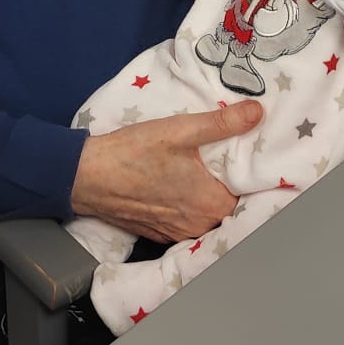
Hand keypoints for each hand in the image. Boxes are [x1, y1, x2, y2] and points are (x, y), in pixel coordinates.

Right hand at [70, 100, 262, 242]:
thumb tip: (257, 112)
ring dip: (205, 197)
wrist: (86, 176)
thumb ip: (223, 123)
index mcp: (210, 204)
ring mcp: (176, 232)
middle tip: (224, 160)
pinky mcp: (158, 232)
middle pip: (227, 207)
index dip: (248, 177)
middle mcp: (197, 225)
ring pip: (205, 216)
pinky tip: (176, 185)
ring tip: (201, 171)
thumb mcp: (181, 130)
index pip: (248, 196)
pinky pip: (183, 221)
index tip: (246, 159)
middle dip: (227, 186)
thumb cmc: (132, 154)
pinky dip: (184, 207)